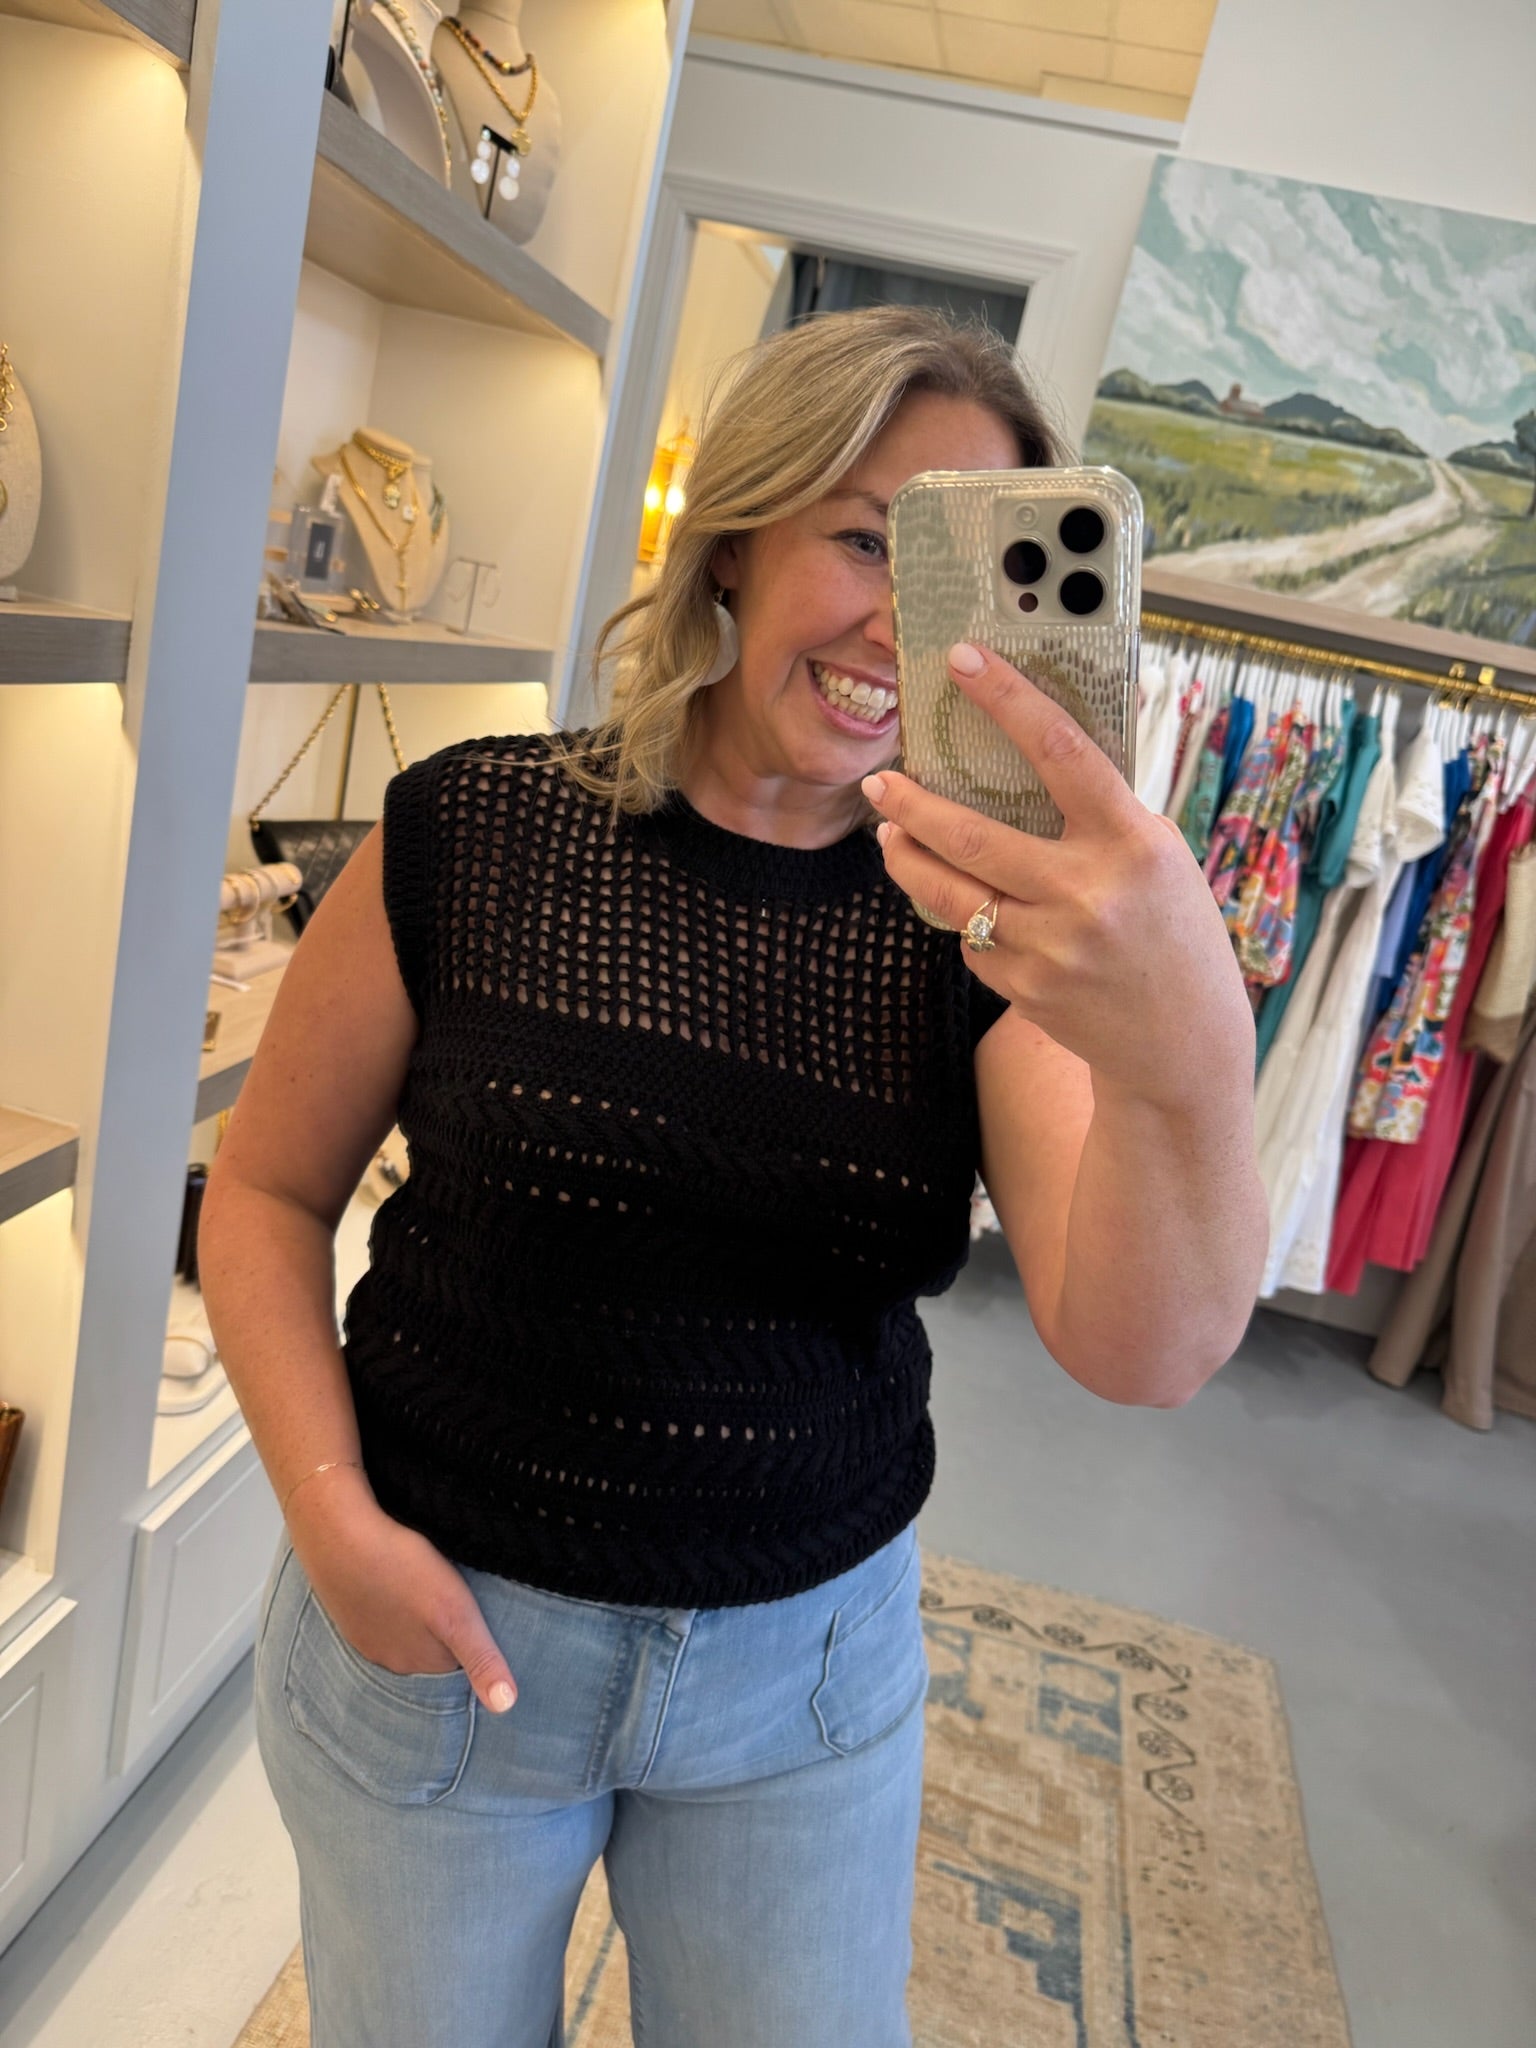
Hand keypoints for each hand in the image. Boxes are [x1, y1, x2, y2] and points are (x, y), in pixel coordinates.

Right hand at [286, 1473, 517, 1712]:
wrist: (338, 1537)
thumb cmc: (403, 1571)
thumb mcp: (456, 1614)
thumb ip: (481, 1658)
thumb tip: (506, 1706)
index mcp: (420, 1662)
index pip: (459, 1664)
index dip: (473, 1639)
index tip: (480, 1615)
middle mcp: (390, 1659)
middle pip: (431, 1651)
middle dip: (445, 1631)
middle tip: (456, 1594)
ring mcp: (364, 1636)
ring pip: (404, 1633)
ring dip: (416, 1616)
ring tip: (427, 1586)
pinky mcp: (348, 1612)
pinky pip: (379, 1616)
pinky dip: (390, 1602)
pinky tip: (394, 1579)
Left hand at [863, 640, 1252, 1110]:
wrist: (1183, 1043)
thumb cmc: (1172, 931)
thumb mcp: (1159, 856)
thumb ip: (1103, 811)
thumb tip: (1037, 743)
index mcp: (1131, 843)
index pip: (1061, 751)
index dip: (1008, 699)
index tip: (962, 661)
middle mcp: (1088, 893)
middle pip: (972, 836)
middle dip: (912, 804)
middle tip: (879, 780)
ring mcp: (1052, 946)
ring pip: (951, 894)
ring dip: (908, 859)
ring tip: (889, 833)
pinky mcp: (1025, 988)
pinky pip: (972, 940)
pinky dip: (969, 920)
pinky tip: (978, 911)